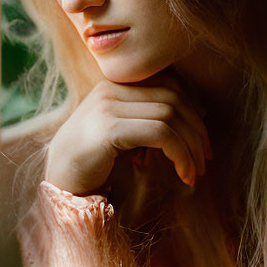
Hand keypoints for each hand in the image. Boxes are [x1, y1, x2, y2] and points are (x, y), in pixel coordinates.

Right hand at [44, 72, 212, 195]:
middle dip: (198, 130)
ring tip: (195, 173)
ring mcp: (108, 106)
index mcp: (114, 85)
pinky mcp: (110, 128)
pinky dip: (180, 154)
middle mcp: (111, 88)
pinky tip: (184, 174)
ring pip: (171, 114)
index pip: (169, 83)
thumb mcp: (123, 132)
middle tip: (206, 159)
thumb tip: (195, 117)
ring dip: (191, 147)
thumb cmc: (94, 162)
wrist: (60, 183)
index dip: (194, 110)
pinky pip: (161, 133)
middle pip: (174, 97)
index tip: (203, 142)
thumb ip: (146, 117)